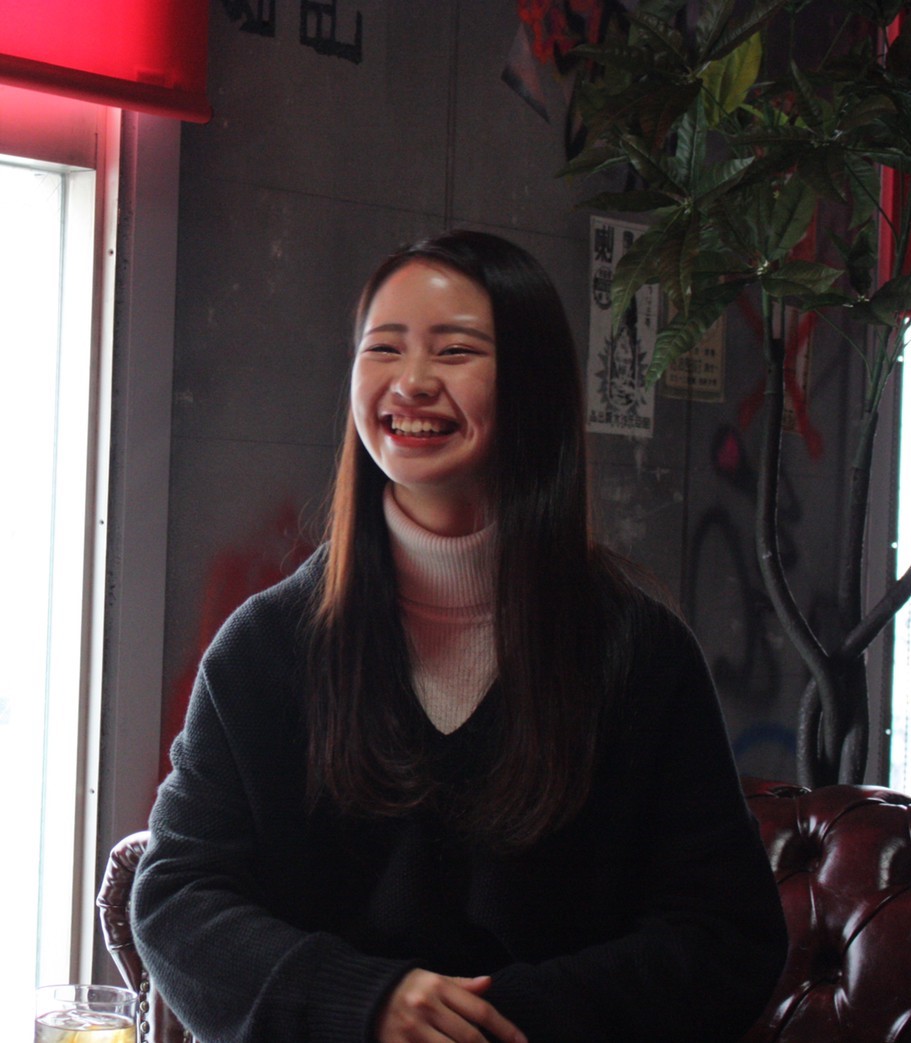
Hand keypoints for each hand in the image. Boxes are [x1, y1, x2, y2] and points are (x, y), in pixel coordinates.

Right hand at [375, 969, 527, 1041]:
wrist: (363, 996)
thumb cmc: (406, 987)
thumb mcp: (432, 978)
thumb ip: (461, 985)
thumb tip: (489, 983)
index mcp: (438, 987)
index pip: (480, 1010)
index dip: (505, 1028)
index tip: (522, 1042)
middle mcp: (426, 1007)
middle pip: (469, 1038)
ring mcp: (412, 1030)